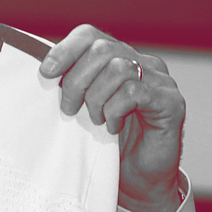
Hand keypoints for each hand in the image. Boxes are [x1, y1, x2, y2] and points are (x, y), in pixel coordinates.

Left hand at [40, 25, 185, 211]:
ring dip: (96, 98)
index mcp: (118, 56)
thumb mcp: (81, 105)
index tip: (46, 73)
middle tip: (68, 108)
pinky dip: (115, 110)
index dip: (64, 50)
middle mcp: (142, 62)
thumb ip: (69, 82)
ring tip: (94, 119)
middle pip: (101, 50)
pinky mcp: (171, 101)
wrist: (137, 176)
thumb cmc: (106, 139)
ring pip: (117, 69)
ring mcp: (160, 80)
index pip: (89, 35)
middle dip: (76, 80)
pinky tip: (112, 126)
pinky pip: (135, 92)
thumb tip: (40, 69)